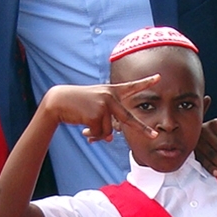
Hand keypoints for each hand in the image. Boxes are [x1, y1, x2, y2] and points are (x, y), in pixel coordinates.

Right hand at [43, 77, 159, 142]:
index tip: (159, 77)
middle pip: (128, 118)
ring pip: (108, 131)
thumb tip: (109, 138)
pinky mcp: (97, 114)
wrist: (58, 102)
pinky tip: (83, 128)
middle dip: (142, 129)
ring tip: (86, 128)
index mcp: (111, 92)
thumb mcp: (94, 110)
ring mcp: (104, 105)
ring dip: (98, 134)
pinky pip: (99, 133)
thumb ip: (105, 121)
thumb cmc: (76, 105)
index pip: (131, 87)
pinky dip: (92, 135)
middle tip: (154, 135)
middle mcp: (110, 97)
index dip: (145, 82)